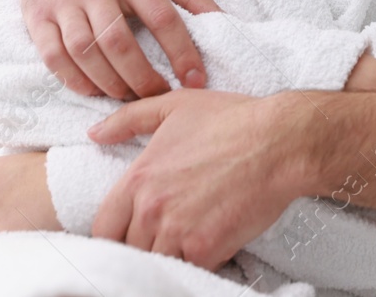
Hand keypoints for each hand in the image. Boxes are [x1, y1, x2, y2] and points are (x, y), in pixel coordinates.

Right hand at [0, 0, 220, 99]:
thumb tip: (223, 23)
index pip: (161, 16)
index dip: (182, 52)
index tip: (196, 79)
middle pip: (118, 42)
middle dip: (142, 78)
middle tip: (159, 95)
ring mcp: (62, 1)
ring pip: (85, 53)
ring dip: (110, 84)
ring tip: (130, 95)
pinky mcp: (37, 16)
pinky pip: (54, 58)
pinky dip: (76, 81)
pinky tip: (95, 90)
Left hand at [89, 90, 306, 269]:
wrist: (280, 141)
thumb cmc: (232, 120)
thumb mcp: (175, 107)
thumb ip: (129, 119)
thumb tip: (95, 133)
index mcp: (138, 178)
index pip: (103, 228)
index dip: (116, 233)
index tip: (132, 232)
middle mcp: (150, 209)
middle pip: (128, 250)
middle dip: (145, 245)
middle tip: (168, 234)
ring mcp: (176, 232)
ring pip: (156, 263)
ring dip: (170, 255)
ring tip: (189, 240)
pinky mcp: (205, 250)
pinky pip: (188, 269)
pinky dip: (198, 262)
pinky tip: (211, 245)